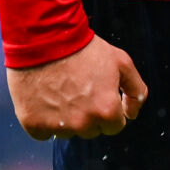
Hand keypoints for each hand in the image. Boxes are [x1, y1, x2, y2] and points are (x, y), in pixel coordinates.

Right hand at [7, 34, 148, 140]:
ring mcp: (57, 126)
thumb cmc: (83, 47)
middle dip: (87, 114)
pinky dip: (43, 120)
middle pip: (90, 130)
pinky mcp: (33, 124)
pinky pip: (43, 133)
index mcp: (106, 110)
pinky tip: (43, 98)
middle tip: (77, 88)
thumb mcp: (121, 61)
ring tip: (59, 90)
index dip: (107, 107)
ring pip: (67, 132)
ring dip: (65, 117)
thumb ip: (136, 90)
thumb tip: (132, 114)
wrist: (44, 37)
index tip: (96, 92)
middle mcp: (83, 123)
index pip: (113, 126)